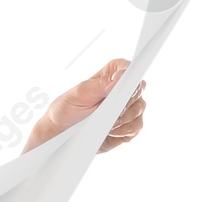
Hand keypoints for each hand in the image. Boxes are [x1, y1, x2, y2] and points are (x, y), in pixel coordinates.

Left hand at [23, 58, 147, 155]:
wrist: (61, 133)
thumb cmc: (66, 110)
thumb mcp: (77, 95)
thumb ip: (99, 85)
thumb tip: (119, 76)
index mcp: (109, 76)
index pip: (128, 68)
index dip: (130, 75)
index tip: (123, 86)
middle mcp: (122, 90)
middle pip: (138, 89)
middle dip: (127, 101)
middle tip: (112, 109)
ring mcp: (127, 108)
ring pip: (139, 109)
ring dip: (124, 118)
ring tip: (106, 122)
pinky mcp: (128, 126)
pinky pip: (135, 127)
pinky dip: (124, 130)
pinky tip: (110, 131)